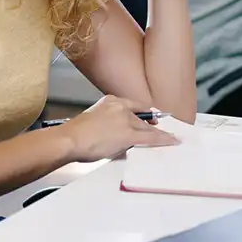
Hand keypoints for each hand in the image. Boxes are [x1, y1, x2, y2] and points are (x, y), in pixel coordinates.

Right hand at [57, 95, 177, 162]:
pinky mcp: (129, 134)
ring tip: (171, 139)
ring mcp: (125, 120)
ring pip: (147, 128)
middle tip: (163, 131)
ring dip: (159, 134)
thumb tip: (114, 134)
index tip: (151, 117)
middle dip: (152, 126)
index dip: (144, 114)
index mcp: (110, 100)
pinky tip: (172, 141)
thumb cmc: (74, 134)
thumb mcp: (92, 120)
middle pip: (142, 118)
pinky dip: (163, 139)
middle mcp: (120, 107)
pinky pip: (151, 137)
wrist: (69, 139)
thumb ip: (106, 123)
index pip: (133, 106)